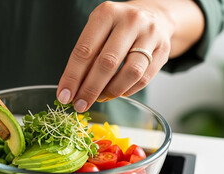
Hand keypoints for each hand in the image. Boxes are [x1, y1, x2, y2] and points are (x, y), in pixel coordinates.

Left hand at [57, 1, 175, 111]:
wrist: (151, 17)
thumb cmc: (115, 28)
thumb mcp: (96, 33)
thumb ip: (85, 57)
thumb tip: (70, 90)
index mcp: (106, 13)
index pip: (85, 50)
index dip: (72, 76)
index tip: (64, 96)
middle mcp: (130, 20)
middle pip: (107, 63)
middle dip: (90, 89)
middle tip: (79, 105)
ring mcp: (150, 34)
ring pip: (130, 73)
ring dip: (110, 92)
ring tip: (99, 98)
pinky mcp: (164, 49)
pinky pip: (144, 79)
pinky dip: (127, 91)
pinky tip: (115, 93)